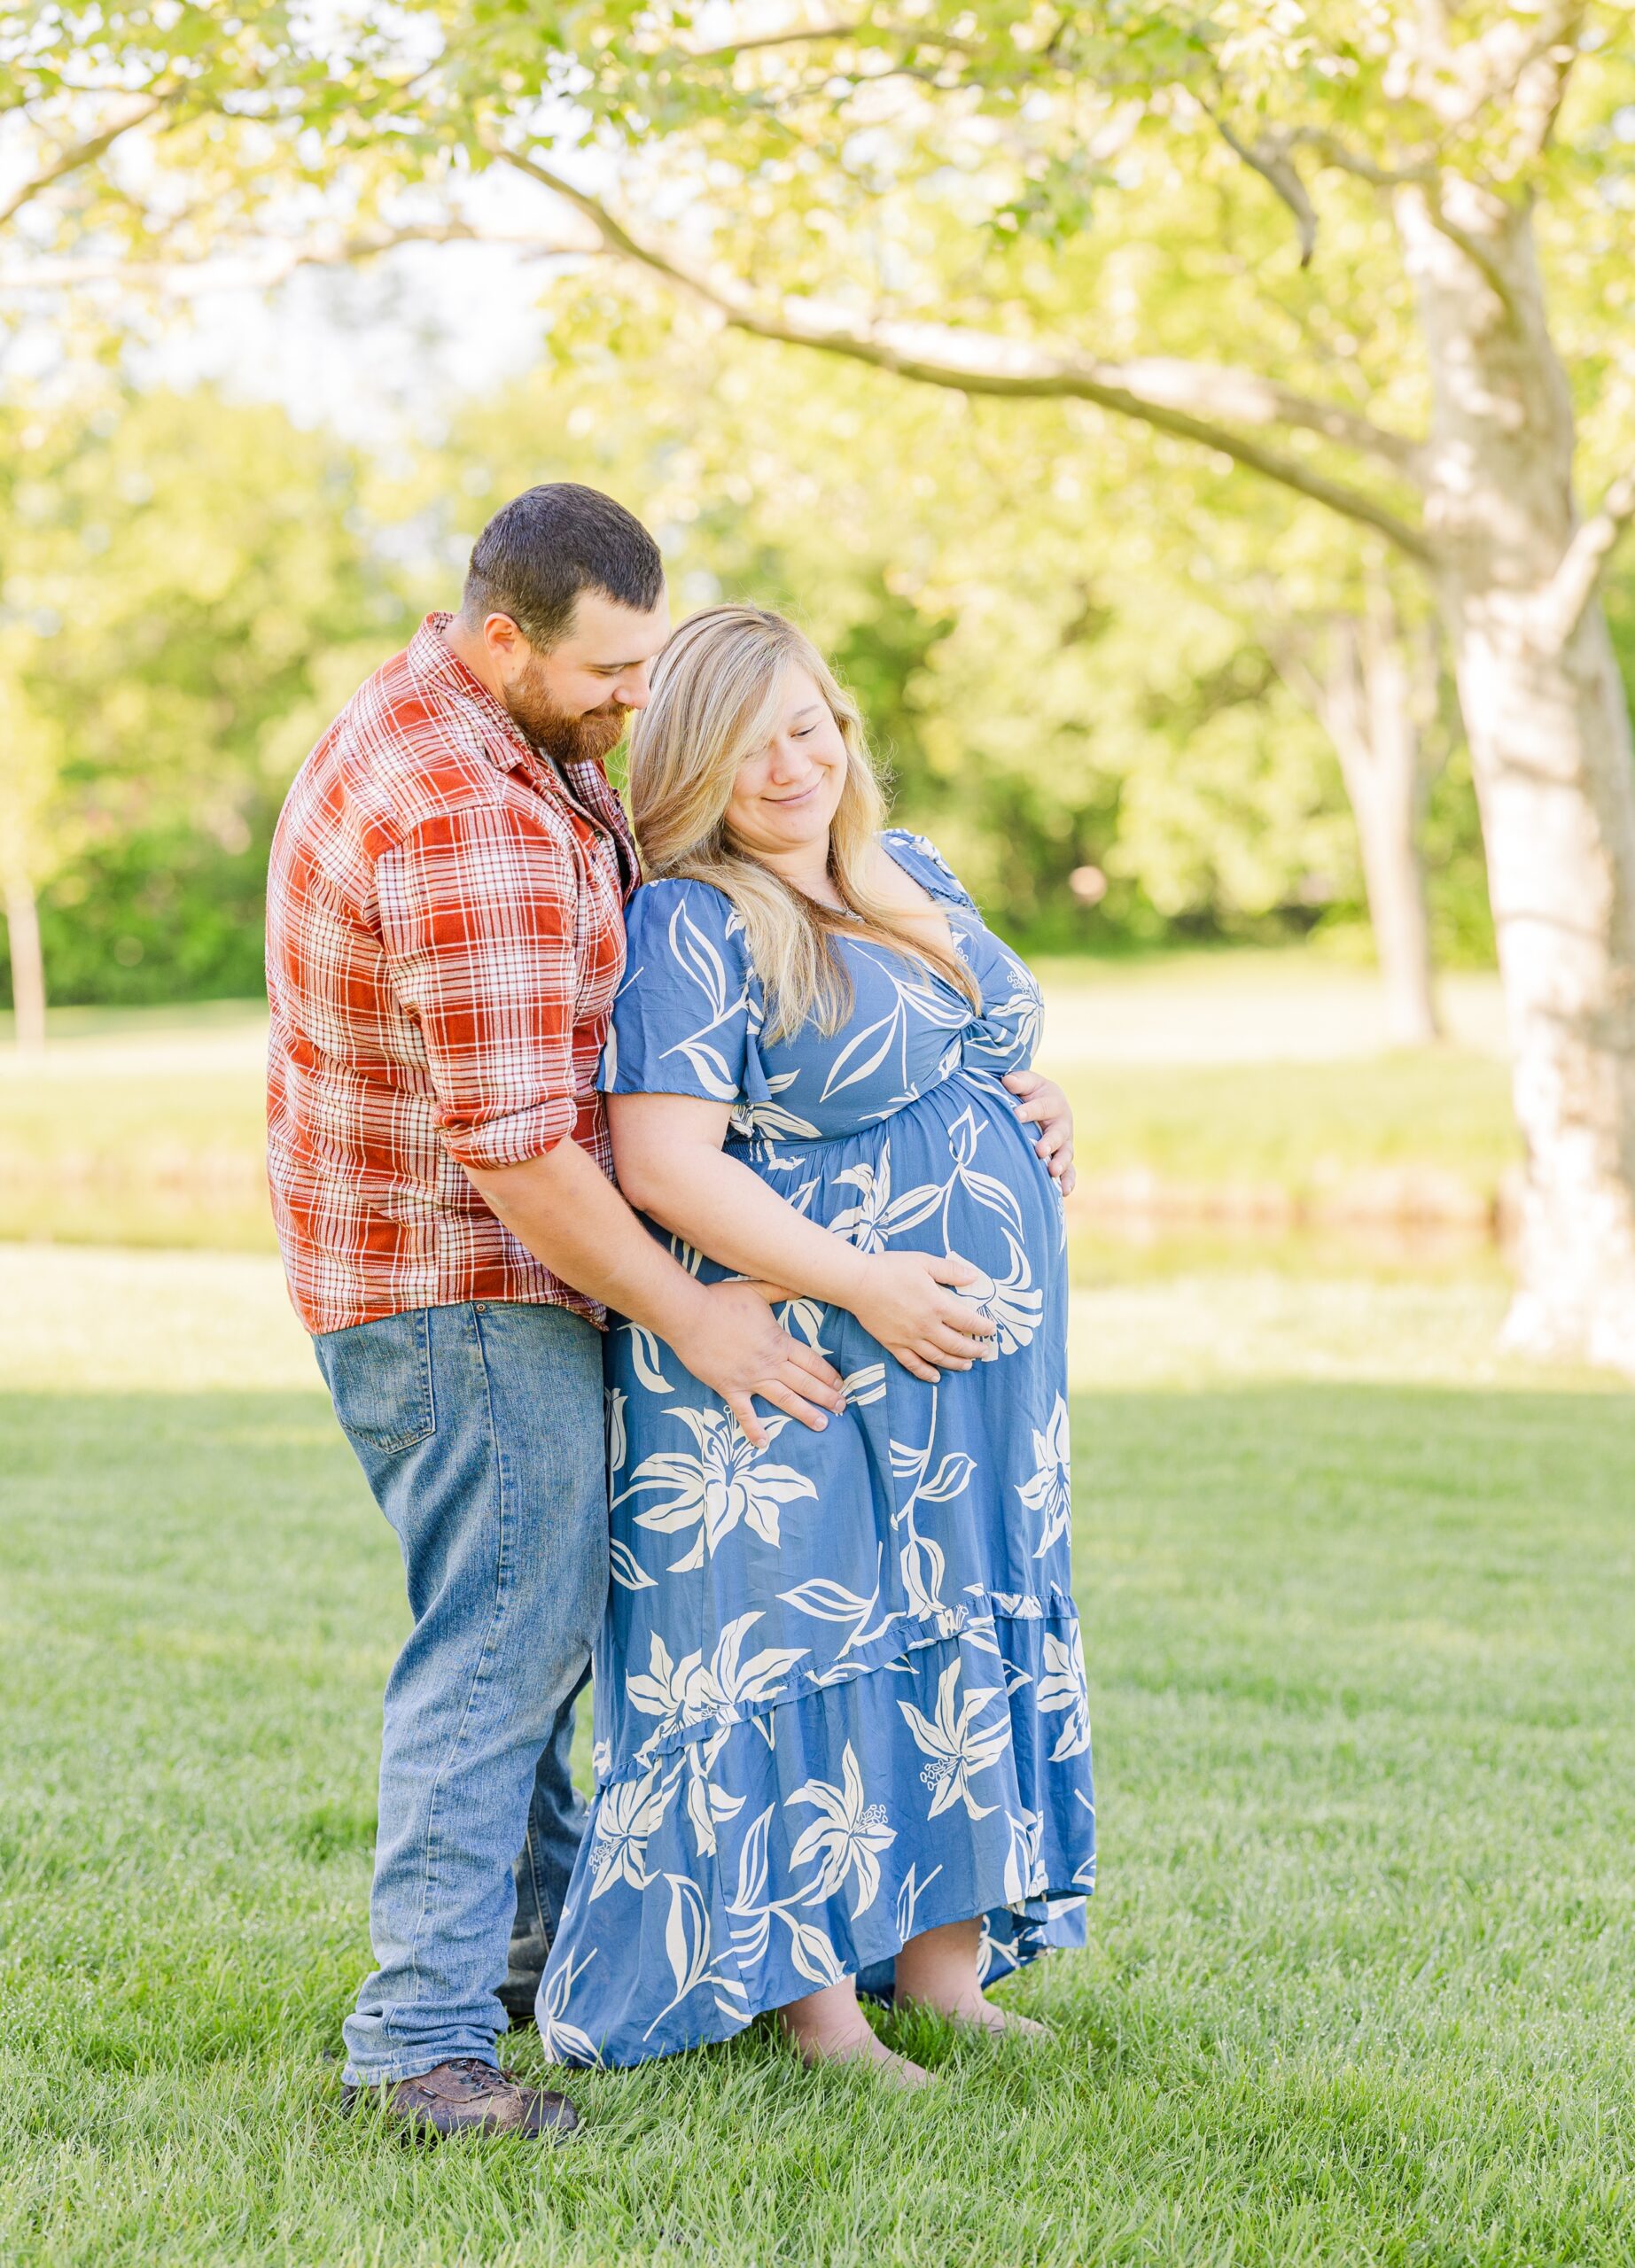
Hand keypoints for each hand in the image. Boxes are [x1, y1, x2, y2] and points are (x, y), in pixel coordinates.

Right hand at [681, 1281, 846, 1447]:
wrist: (690, 1315)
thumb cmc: (722, 1301)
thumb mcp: (757, 1290)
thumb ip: (781, 1290)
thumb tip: (801, 1283)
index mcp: (779, 1342)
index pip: (811, 1361)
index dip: (828, 1374)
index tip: (841, 1385)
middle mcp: (770, 1364)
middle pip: (805, 1383)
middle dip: (826, 1396)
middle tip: (842, 1408)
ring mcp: (751, 1379)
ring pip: (785, 1400)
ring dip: (805, 1413)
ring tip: (822, 1425)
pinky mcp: (730, 1388)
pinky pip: (745, 1413)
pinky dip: (754, 1429)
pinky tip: (764, 1443)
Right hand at [845, 1250, 998, 1384]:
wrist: (858, 1283)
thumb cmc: (891, 1269)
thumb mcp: (924, 1262)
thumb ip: (950, 1271)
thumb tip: (974, 1277)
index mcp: (937, 1305)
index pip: (968, 1321)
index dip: (982, 1327)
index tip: (991, 1330)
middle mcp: (926, 1326)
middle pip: (956, 1344)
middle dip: (974, 1349)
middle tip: (984, 1352)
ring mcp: (909, 1338)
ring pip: (938, 1357)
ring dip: (955, 1363)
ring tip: (967, 1365)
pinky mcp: (894, 1345)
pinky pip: (913, 1364)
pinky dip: (926, 1373)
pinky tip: (935, 1377)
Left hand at [1003, 1069, 1075, 1196]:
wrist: (1043, 1103)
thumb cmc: (1030, 1093)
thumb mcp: (1027, 1083)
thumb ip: (1018, 1081)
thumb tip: (1007, 1081)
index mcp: (1053, 1102)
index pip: (1041, 1106)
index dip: (1029, 1111)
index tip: (1016, 1115)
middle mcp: (1062, 1124)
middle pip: (1058, 1134)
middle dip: (1049, 1142)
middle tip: (1039, 1151)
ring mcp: (1064, 1143)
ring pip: (1066, 1154)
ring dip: (1060, 1163)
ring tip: (1052, 1172)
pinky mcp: (1063, 1158)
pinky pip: (1069, 1172)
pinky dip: (1068, 1181)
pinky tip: (1062, 1192)